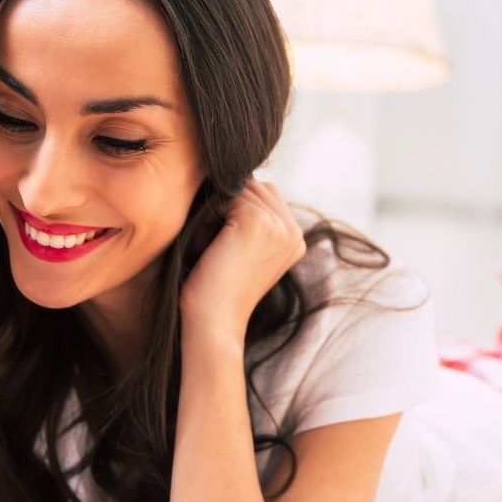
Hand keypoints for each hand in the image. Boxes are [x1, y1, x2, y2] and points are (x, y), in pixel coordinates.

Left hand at [180, 177, 306, 340]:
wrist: (214, 321)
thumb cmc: (219, 290)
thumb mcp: (246, 253)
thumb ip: (254, 221)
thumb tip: (236, 180)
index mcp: (296, 239)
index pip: (267, 195)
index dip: (238, 208)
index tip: (223, 244)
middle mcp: (294, 231)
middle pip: (257, 188)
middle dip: (228, 206)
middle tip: (213, 244)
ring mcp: (278, 225)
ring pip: (242, 189)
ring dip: (217, 210)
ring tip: (209, 245)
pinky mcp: (257, 221)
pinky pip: (227, 195)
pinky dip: (209, 216)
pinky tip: (206, 245)